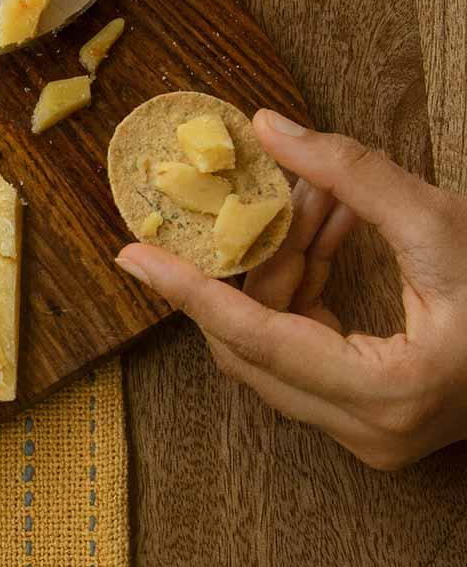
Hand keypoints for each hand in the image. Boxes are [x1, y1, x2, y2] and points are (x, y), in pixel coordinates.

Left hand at [115, 113, 466, 470]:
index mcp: (389, 394)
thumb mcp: (444, 222)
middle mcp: (370, 432)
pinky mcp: (371, 425)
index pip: (254, 336)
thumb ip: (353, 174)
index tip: (130, 256)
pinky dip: (303, 297)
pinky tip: (324, 236)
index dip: (187, 289)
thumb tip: (268, 128)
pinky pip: (304, 357)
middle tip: (252, 197)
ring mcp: (370, 438)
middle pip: (254, 349)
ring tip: (311, 204)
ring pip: (274, 353)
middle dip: (247, 267)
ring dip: (279, 275)